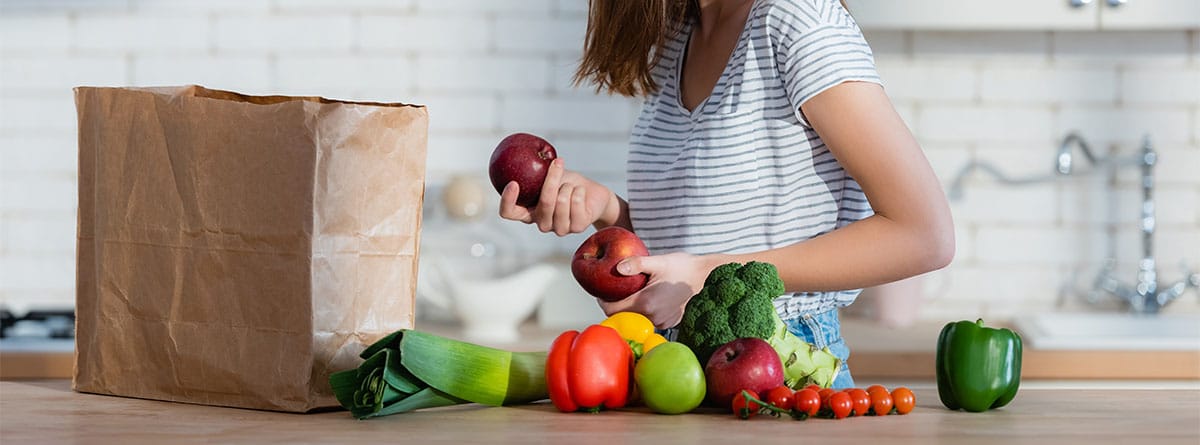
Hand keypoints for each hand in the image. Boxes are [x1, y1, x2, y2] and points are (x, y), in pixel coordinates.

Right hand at [498, 159, 614, 235]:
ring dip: (569, 187)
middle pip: (544, 202)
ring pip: (561, 202)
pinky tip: (580, 193)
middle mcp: (542, 223)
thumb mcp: (550, 176)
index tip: (513, 183)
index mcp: (529, 212)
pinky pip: (576, 203)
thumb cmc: (568, 184)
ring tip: (571, 187)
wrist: (593, 194)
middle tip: (558, 163)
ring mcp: (559, 228)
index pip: (509, 213)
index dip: (508, 200)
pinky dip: (579, 191)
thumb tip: (528, 156)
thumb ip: (538, 173)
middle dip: (552, 179)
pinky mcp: (577, 227)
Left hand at [597, 252, 717, 328]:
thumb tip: (617, 267)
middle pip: (622, 316)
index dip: (602, 300)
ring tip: (628, 291)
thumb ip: (637, 264)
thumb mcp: (660, 261)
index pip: (612, 310)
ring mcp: (661, 322)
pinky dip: (642, 310)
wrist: (709, 278)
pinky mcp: (668, 322)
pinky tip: (645, 296)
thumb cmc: (685, 267)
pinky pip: (648, 319)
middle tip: (612, 288)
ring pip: (635, 318)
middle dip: (614, 304)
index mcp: (646, 303)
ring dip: (628, 307)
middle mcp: (653, 317)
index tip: (602, 289)